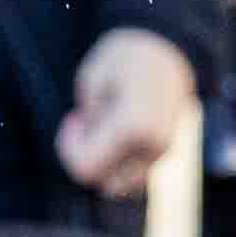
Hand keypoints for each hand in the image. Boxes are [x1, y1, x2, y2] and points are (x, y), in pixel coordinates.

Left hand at [57, 27, 199, 194]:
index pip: (87, 169)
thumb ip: (88, 121)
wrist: (167, 49)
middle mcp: (152, 147)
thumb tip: (91, 145)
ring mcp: (162, 152)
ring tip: (101, 129)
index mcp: (133, 128)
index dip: (69, 149)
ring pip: (122, 186)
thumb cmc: (124, 57)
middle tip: (85, 124)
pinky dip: (118, 164)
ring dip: (104, 165)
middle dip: (87, 160)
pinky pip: (134, 177)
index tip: (73, 118)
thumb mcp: (91, 79)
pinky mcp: (164, 153)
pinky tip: (114, 134)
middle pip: (105, 184)